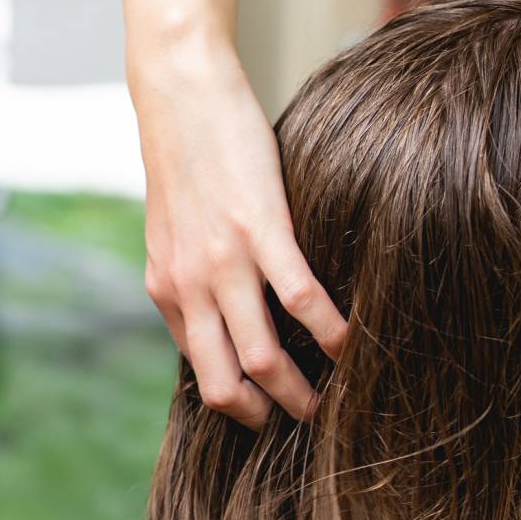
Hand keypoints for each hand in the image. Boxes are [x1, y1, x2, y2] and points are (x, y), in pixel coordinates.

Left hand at [133, 43, 347, 427]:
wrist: (181, 95)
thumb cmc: (188, 160)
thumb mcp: (173, 232)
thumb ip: (192, 277)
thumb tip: (223, 316)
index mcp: (166, 291)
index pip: (200, 375)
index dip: (238, 404)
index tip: (271, 412)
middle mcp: (188, 287)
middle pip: (224, 386)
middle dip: (268, 417)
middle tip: (306, 423)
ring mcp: (223, 262)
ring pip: (263, 358)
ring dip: (303, 391)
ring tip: (335, 398)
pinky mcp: (260, 230)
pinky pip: (302, 302)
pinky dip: (333, 334)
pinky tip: (353, 343)